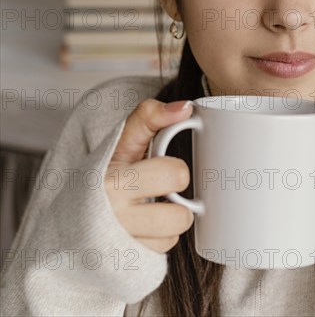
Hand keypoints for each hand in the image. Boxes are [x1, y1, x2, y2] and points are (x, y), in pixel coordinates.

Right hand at [104, 98, 194, 252]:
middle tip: (159, 188)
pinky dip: (159, 238)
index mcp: (112, 182)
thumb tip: (185, 108)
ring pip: (176, 231)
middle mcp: (114, 217)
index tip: (165, 165)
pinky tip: (144, 227)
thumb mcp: (120, 142)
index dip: (175, 170)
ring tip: (151, 208)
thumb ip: (150, 117)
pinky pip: (164, 249)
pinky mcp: (126, 264)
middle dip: (176, 193)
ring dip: (169, 219)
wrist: (69, 221)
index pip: (173, 175)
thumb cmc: (104, 174)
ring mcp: (120, 244)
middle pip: (180, 213)